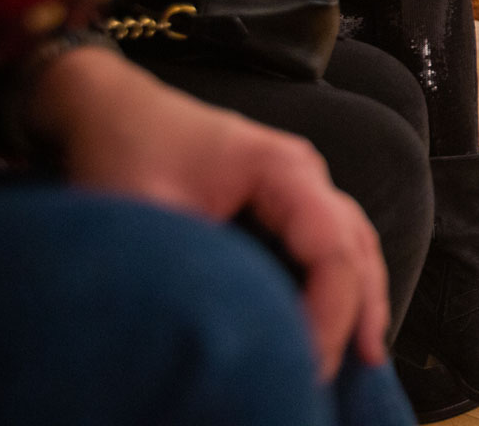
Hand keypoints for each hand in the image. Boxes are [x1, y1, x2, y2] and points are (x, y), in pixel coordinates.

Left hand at [28, 49, 387, 380]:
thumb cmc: (127, 148)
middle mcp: (303, 173)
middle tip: (358, 370)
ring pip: (354, 242)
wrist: (111, 107)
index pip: (330, 246)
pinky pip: (333, 241)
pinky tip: (343, 318)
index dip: (329, 310)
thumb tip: (216, 331)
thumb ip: (186, 263)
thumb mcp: (144, 210)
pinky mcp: (284, 197)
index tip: (306, 363)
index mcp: (281, 169)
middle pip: (355, 245)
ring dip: (363, 297)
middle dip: (360, 310)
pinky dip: (345, 281)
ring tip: (367, 354)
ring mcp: (299, 182)